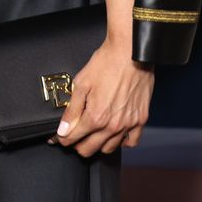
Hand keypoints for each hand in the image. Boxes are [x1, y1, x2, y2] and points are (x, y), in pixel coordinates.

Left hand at [52, 39, 154, 157]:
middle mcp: (112, 125)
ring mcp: (128, 124)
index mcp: (95, 116)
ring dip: (98, 144)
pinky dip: (121, 142)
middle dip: (78, 143)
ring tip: (93, 132)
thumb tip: (63, 131)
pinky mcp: (141, 120)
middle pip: (89, 149)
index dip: (63, 138)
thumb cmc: (105, 63)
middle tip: (75, 134)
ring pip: (109, 149)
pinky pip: (130, 142)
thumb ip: (72, 110)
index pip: (73, 139)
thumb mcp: (81, 83)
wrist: (130, 52)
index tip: (60, 136)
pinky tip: (114, 133)